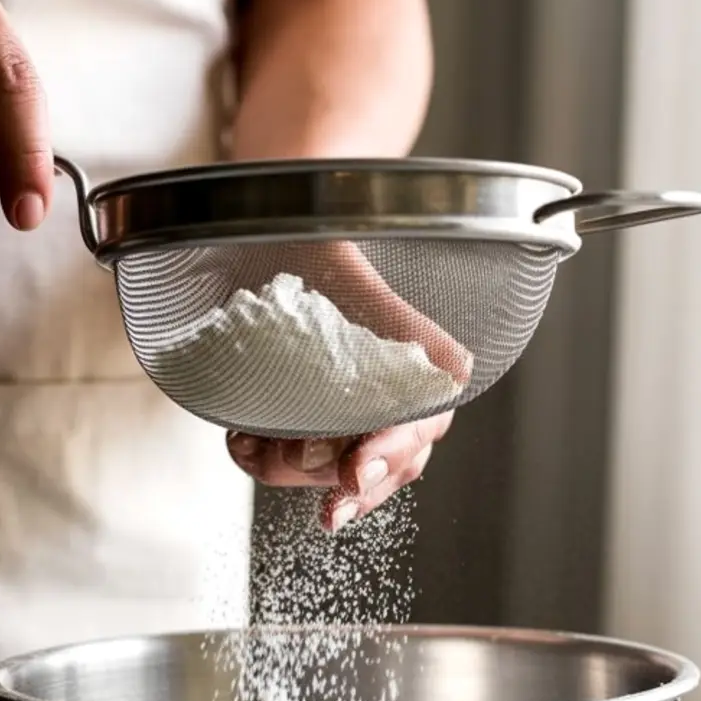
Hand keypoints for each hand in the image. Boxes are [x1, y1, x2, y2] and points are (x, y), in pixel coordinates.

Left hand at [224, 240, 468, 529]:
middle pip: (376, 470)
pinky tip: (244, 438)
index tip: (354, 476)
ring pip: (330, 474)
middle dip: (326, 472)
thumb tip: (456, 371)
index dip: (387, 458)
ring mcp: (348, 414)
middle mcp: (391, 399)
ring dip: (285, 469)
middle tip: (284, 455)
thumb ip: (407, 327)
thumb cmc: (316, 241)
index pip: (418, 431)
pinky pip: (293, 465)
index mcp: (421, 371)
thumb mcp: (356, 281)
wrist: (263, 224)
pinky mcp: (309, 420)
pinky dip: (264, 458)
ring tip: (251, 441)